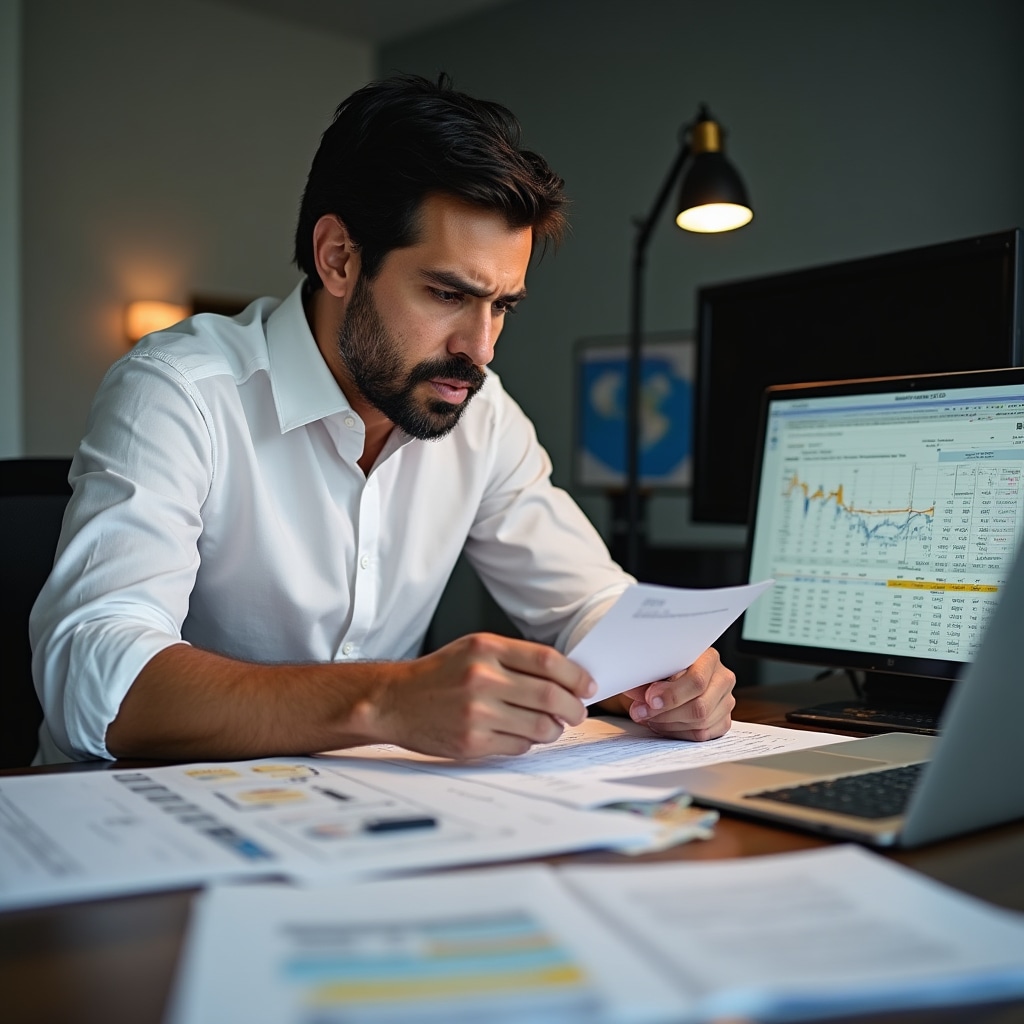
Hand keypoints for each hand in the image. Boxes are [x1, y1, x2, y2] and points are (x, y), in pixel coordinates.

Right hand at [374, 633, 596, 759]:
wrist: (395, 701)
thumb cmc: (439, 674)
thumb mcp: (474, 649)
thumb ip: (515, 659)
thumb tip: (565, 678)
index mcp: (486, 649)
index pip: (547, 661)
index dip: (576, 675)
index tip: (587, 685)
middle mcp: (482, 678)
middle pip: (549, 695)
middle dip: (573, 707)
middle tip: (578, 711)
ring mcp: (477, 712)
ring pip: (540, 725)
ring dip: (555, 728)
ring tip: (552, 725)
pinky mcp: (472, 742)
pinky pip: (519, 745)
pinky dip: (529, 742)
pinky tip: (521, 734)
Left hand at [620, 647, 735, 740]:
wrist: (670, 676)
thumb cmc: (663, 667)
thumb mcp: (652, 664)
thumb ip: (645, 674)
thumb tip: (633, 683)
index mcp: (709, 658)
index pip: (696, 681)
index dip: (671, 695)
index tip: (649, 699)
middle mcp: (722, 678)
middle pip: (699, 707)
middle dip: (665, 713)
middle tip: (641, 712)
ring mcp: (725, 701)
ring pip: (700, 723)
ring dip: (668, 724)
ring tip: (649, 717)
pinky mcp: (722, 720)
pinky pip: (702, 735)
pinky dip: (678, 732)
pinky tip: (662, 724)